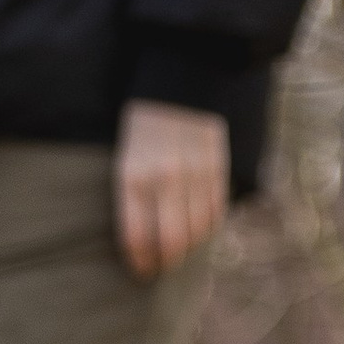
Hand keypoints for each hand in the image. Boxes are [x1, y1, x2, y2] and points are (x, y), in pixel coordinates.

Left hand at [115, 100, 229, 276]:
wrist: (183, 72)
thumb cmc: (143, 116)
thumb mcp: (125, 150)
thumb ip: (133, 190)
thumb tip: (143, 231)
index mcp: (134, 174)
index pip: (137, 236)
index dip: (139, 261)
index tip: (139, 271)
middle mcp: (166, 179)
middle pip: (171, 242)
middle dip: (165, 262)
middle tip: (160, 269)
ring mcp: (196, 174)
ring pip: (197, 231)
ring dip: (189, 248)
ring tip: (179, 253)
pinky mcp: (218, 168)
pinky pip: (216, 212)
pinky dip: (208, 227)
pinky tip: (198, 230)